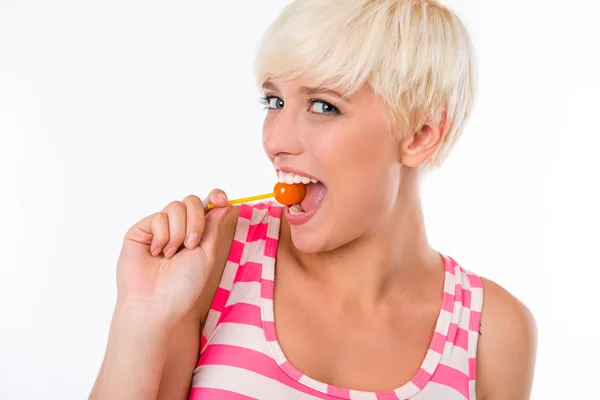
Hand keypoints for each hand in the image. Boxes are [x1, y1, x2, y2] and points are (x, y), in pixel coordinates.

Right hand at [114, 189, 230, 324]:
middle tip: (191, 245)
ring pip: (176, 206)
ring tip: (171, 255)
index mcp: (197, 232)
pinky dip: (162, 236)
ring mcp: (159, 228)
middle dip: (196, 222)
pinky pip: (158, 217)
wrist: (158, 302)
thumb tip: (224, 203)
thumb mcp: (207, 253)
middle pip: (192, 201)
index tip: (220, 200)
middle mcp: (178, 227)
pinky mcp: (141, 230)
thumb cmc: (184, 285)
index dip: (215, 196)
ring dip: (179, 232)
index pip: (206, 205)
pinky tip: (156, 253)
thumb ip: (213, 226)